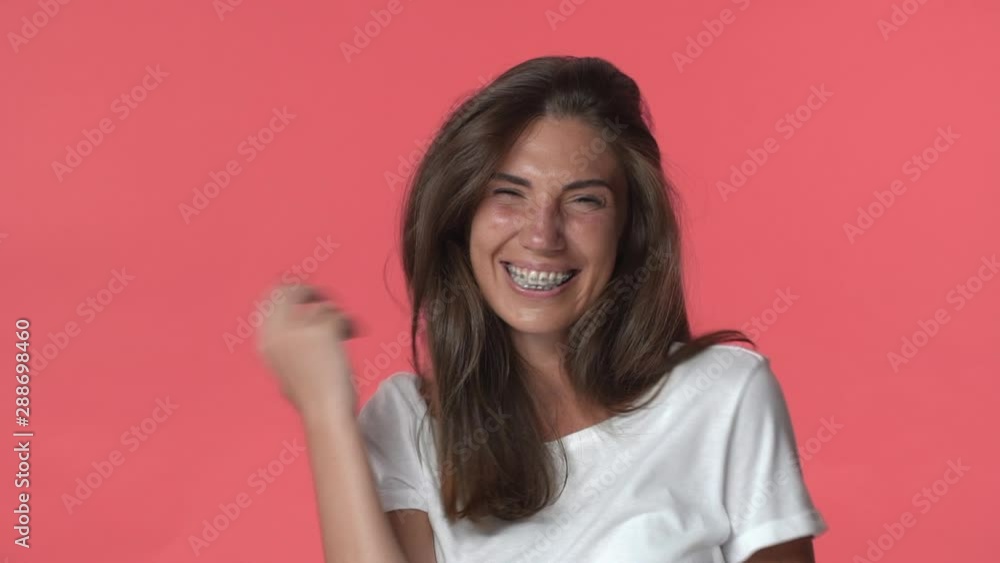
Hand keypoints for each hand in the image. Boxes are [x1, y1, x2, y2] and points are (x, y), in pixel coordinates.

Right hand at [257, 284, 356, 416]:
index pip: (269, 299)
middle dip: (310, 290)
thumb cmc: (311, 397)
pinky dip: (349, 322)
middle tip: (326, 298)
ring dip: (335, 315)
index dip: (288, 290)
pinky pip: (337, 314)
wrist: (324, 411)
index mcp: (265, 342)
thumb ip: (288, 341)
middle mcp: (276, 332)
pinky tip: (352, 333)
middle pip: (290, 291)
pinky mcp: (320, 330)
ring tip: (344, 331)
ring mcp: (297, 330)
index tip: (305, 291)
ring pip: (320, 305)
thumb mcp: (286, 368)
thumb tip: (306, 316)